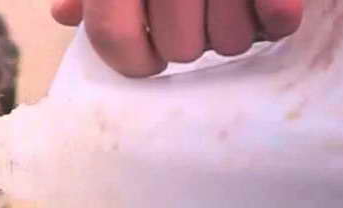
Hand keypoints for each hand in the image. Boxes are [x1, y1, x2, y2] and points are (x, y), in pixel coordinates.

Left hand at [51, 0, 303, 76]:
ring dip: (235, 29)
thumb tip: (65, 14)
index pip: (113, 36)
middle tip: (199, 12)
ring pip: (230, 42)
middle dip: (191, 40)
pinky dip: (275, 16)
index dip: (131, 60)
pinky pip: (277, 19)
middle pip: (180, 48)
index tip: (147, 61)